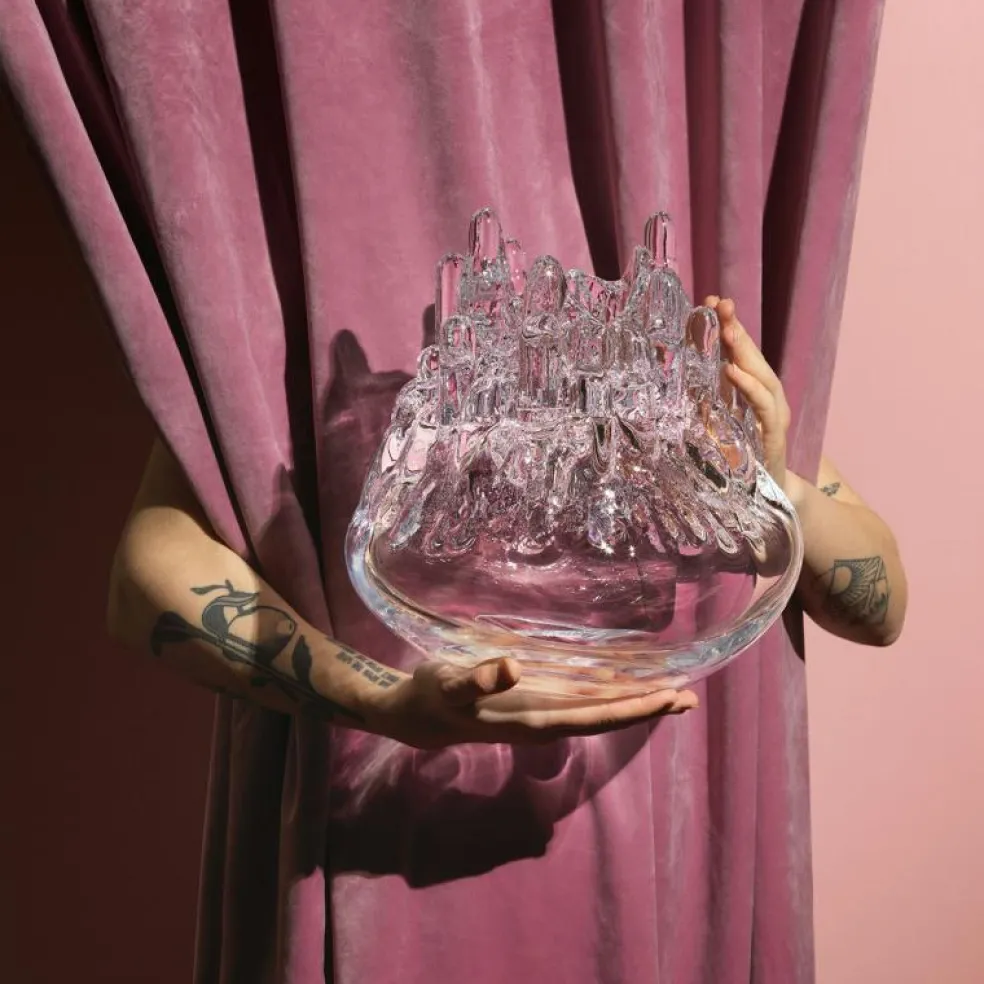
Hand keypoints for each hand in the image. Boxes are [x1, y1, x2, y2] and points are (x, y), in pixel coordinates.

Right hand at [358, 656, 697, 748]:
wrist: (412, 715)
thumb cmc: (430, 696)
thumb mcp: (447, 685)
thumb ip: (476, 679)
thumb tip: (511, 667)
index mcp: (532, 719)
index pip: (595, 715)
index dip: (633, 706)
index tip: (669, 697)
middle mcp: (543, 722)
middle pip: (606, 718)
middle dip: (646, 708)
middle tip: (689, 697)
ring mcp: (539, 716)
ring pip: (596, 713)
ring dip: (632, 705)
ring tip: (669, 695)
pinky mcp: (532, 707)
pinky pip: (581, 705)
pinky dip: (608, 697)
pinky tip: (619, 688)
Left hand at [705, 296, 790, 492]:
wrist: (761, 499)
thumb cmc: (734, 462)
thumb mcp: (709, 429)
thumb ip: (697, 406)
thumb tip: (665, 386)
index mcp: (748, 395)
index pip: (739, 354)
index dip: (728, 328)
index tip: (710, 302)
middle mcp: (764, 401)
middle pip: (752, 358)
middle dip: (737, 329)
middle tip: (720, 304)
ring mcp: (772, 417)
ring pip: (763, 376)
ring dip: (745, 351)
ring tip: (727, 329)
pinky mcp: (773, 436)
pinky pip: (764, 407)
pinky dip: (750, 388)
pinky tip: (733, 372)